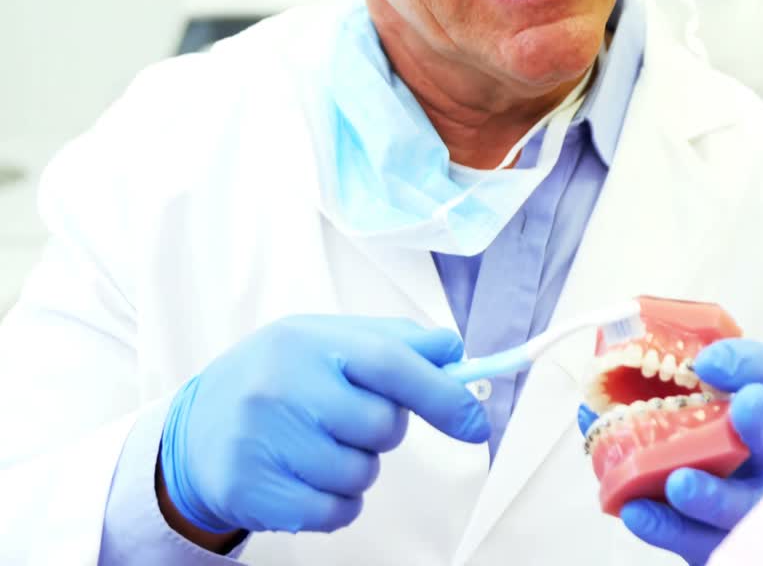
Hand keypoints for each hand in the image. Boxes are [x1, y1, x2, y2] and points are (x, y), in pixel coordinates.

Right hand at [159, 315, 488, 540]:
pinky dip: (338, 504)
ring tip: (321, 447)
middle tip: (351, 421)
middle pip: (382, 426)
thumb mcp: (328, 343)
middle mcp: (280, 386)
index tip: (475, 422)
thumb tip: (453, 349)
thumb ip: (395, 342)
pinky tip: (309, 479)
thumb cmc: (281, 380)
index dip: (442, 394)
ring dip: (358, 469)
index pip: (391, 363)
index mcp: (308, 341)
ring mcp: (261, 439)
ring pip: (361, 474)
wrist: (195, 429)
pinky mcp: (251, 490)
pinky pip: (336, 512)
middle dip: (383, 431)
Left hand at [579, 340, 762, 564]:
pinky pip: (704, 541)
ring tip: (679, 484)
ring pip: (745, 505)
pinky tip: (639, 514)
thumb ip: (647, 404)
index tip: (706, 361)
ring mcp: (756, 505)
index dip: (748, 364)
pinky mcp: (728, 543)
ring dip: (713, 494)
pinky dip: (670, 528)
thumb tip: (592, 406)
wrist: (714, 518)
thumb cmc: (700, 454)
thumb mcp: (685, 418)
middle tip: (746, 405)